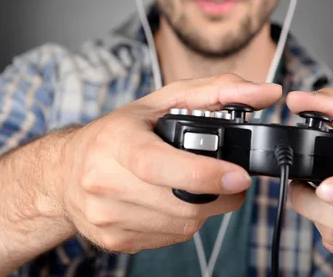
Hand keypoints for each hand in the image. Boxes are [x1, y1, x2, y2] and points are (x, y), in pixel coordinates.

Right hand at [56, 74, 281, 252]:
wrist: (64, 172)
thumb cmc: (117, 133)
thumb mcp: (161, 101)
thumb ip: (217, 91)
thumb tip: (268, 93)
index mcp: (114, 141)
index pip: (158, 164)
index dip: (203, 173)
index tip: (239, 176)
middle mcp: (104, 182)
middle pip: (180, 202)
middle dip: (218, 194)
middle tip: (232, 178)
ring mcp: (107, 216)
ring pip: (181, 225)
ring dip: (204, 208)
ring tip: (197, 186)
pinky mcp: (115, 240)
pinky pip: (169, 239)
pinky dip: (183, 221)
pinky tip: (173, 201)